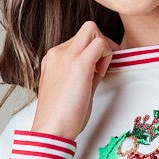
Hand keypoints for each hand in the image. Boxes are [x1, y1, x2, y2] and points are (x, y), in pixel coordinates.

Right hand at [32, 21, 119, 141]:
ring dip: (104, 47)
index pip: (78, 40)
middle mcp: (57, 53)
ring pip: (92, 30)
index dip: (93, 51)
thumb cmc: (60, 116)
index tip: (97, 70)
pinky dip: (107, 54)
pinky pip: (100, 43)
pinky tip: (101, 74)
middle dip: (101, 42)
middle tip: (104, 66)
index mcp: (53, 58)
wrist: (50, 130)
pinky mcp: (79, 65)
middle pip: (87, 29)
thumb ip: (84, 73)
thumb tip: (100, 65)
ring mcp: (66, 56)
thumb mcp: (71, 88)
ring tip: (101, 72)